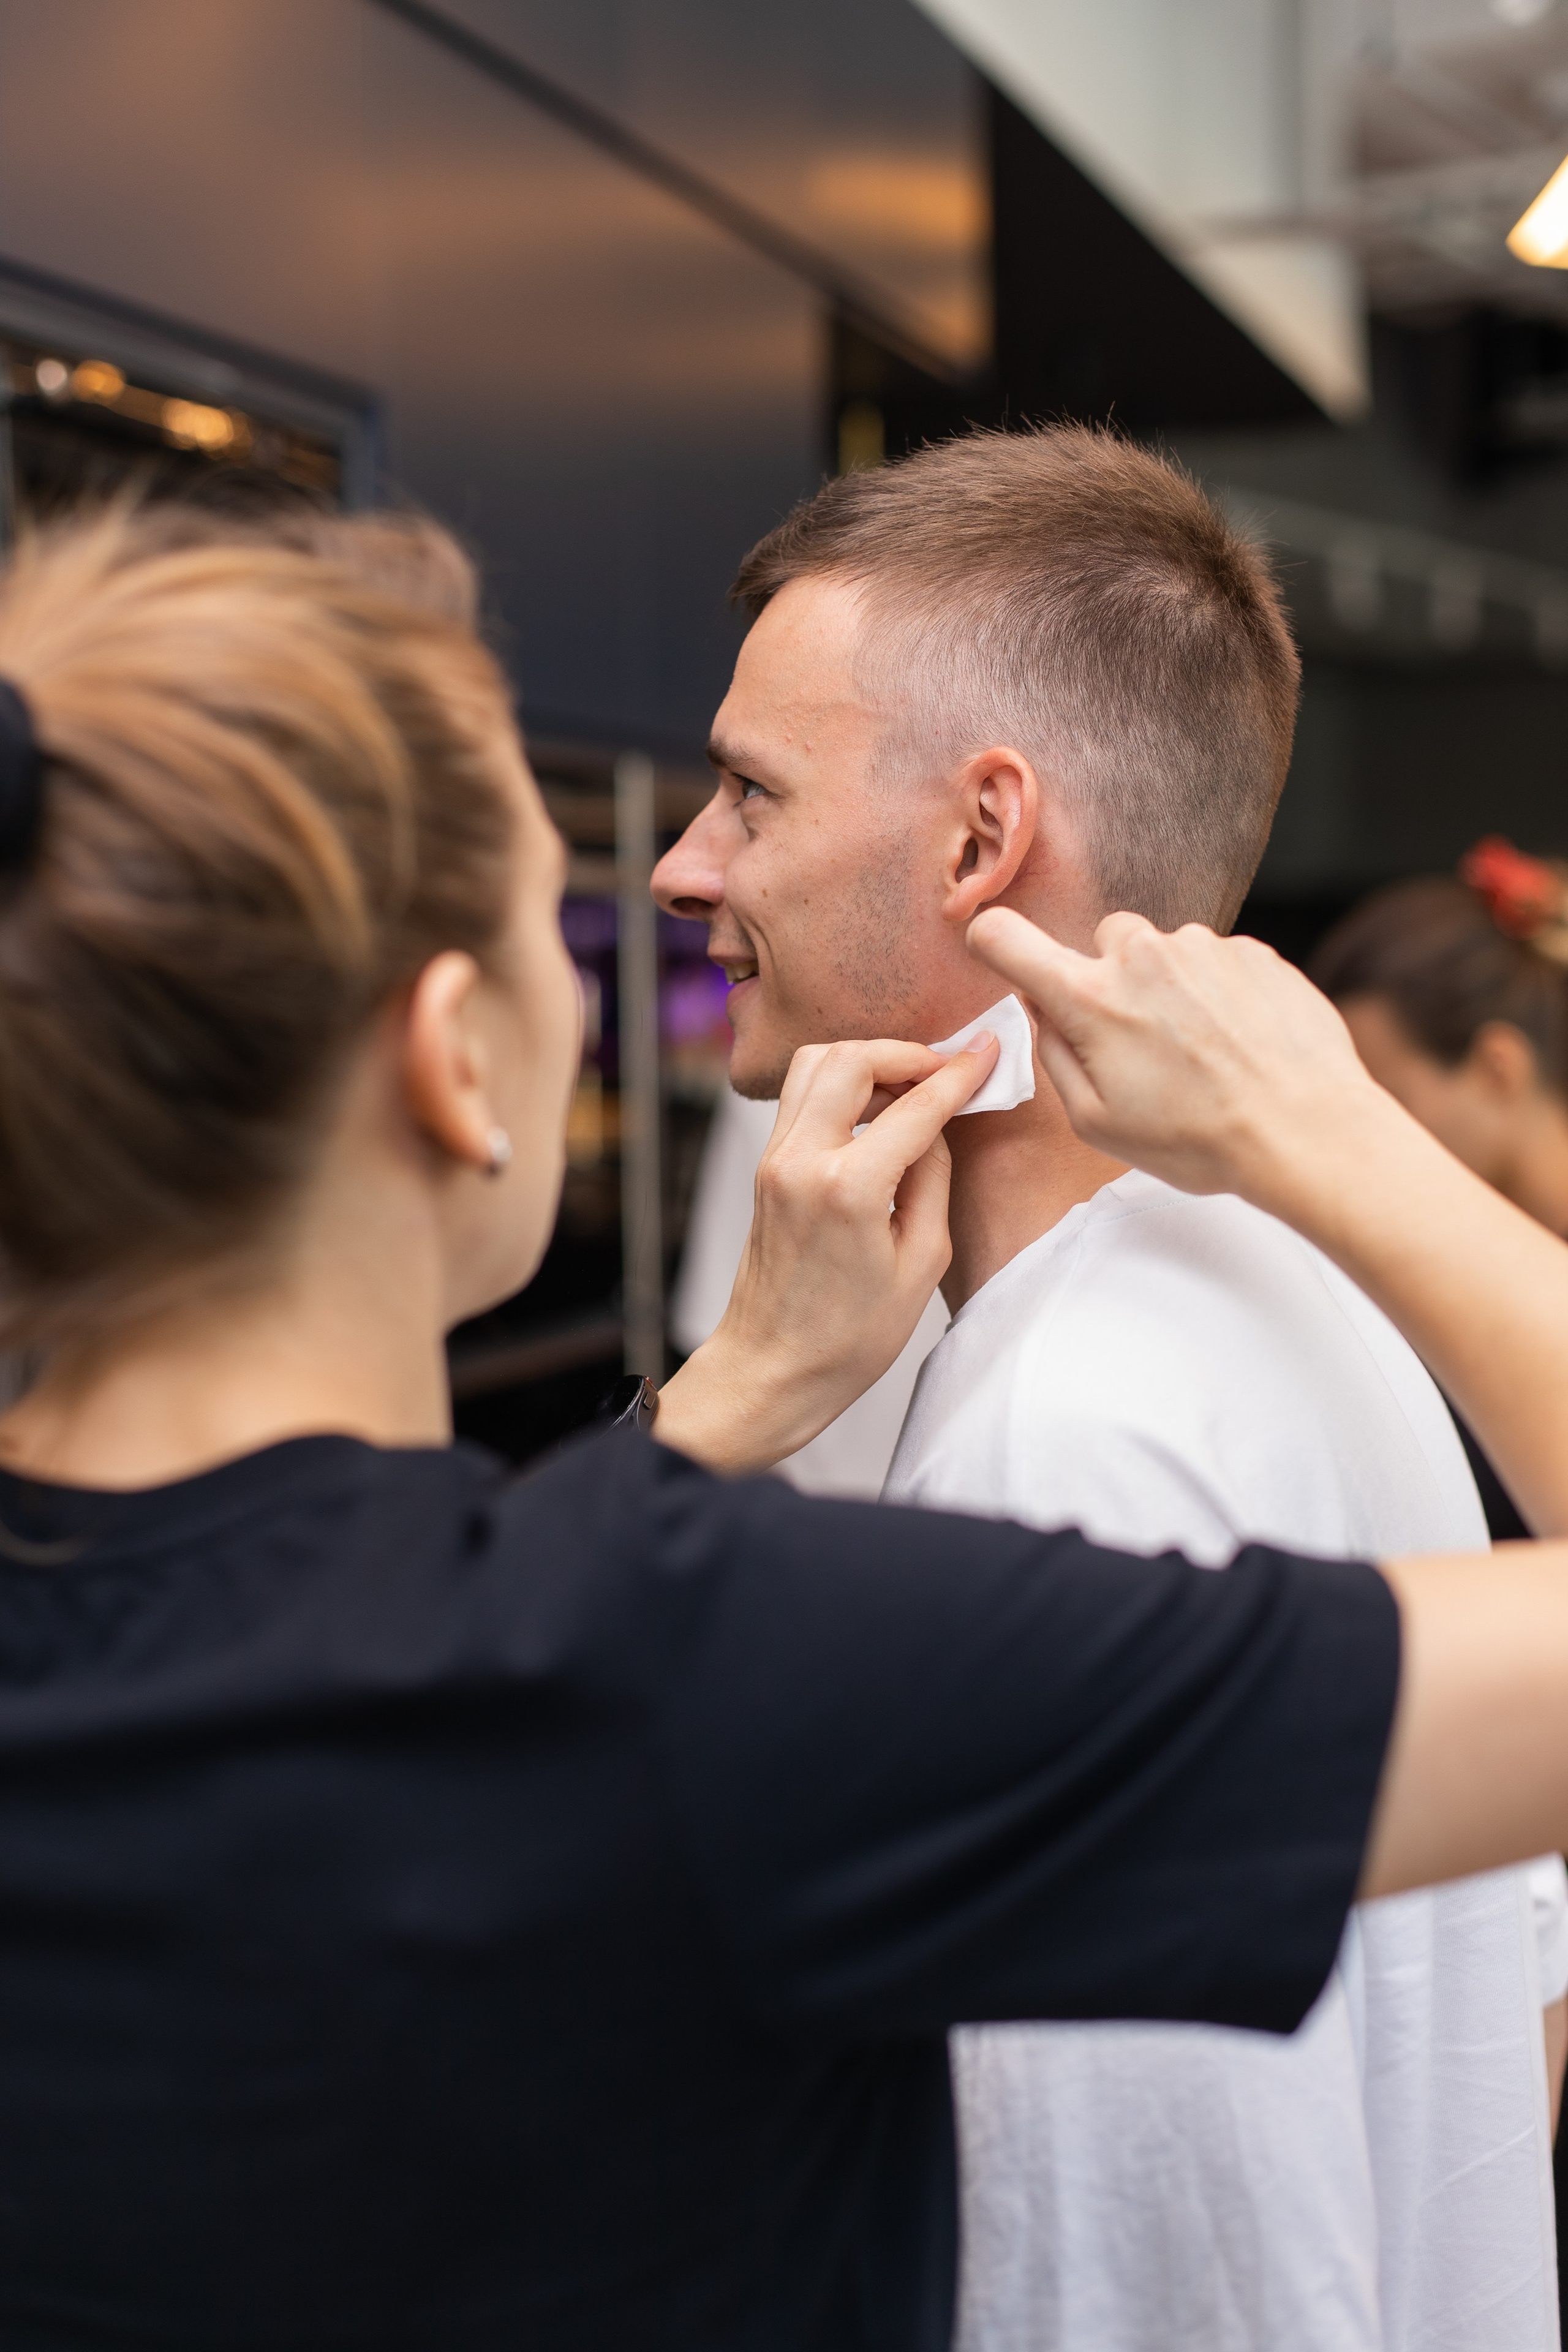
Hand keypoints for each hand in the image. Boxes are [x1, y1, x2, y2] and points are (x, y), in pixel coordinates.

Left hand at [655, 1030, 998, 1473]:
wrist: (772, 1368)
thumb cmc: (849, 1336)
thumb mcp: (921, 1264)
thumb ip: (933, 1179)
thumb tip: (934, 1125)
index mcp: (847, 1189)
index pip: (915, 1106)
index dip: (959, 1073)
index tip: (988, 1050)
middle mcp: (801, 1161)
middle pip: (850, 1059)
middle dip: (905, 1052)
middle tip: (944, 1069)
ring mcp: (775, 1160)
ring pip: (815, 1065)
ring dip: (867, 1061)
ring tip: (910, 1086)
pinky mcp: (765, 1168)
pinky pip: (801, 1097)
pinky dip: (840, 1084)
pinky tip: (876, 1109)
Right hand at [965, 905, 1379, 1210]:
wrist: (1307, 1130)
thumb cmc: (1199, 1139)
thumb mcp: (1097, 1123)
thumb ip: (1054, 1057)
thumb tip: (1041, 1012)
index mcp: (1090, 998)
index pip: (1006, 937)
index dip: (992, 942)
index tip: (998, 952)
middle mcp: (1143, 955)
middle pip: (1103, 942)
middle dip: (1109, 980)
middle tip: (1137, 1041)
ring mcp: (1203, 947)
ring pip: (1164, 953)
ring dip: (1170, 990)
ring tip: (1203, 1054)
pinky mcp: (1254, 951)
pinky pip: (1216, 962)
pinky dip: (1218, 995)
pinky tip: (1238, 1044)